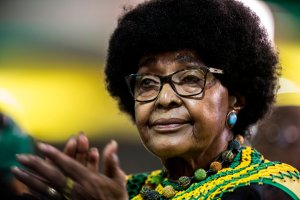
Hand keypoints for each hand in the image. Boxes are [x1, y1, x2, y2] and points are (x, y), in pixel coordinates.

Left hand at [11, 140, 127, 199]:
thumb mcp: (118, 181)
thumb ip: (112, 163)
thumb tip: (112, 145)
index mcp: (89, 180)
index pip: (68, 164)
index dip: (54, 154)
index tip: (41, 145)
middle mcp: (76, 189)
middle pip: (52, 175)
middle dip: (35, 165)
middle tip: (20, 156)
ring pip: (46, 188)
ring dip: (29, 179)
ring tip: (15, 171)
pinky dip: (34, 196)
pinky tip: (24, 192)